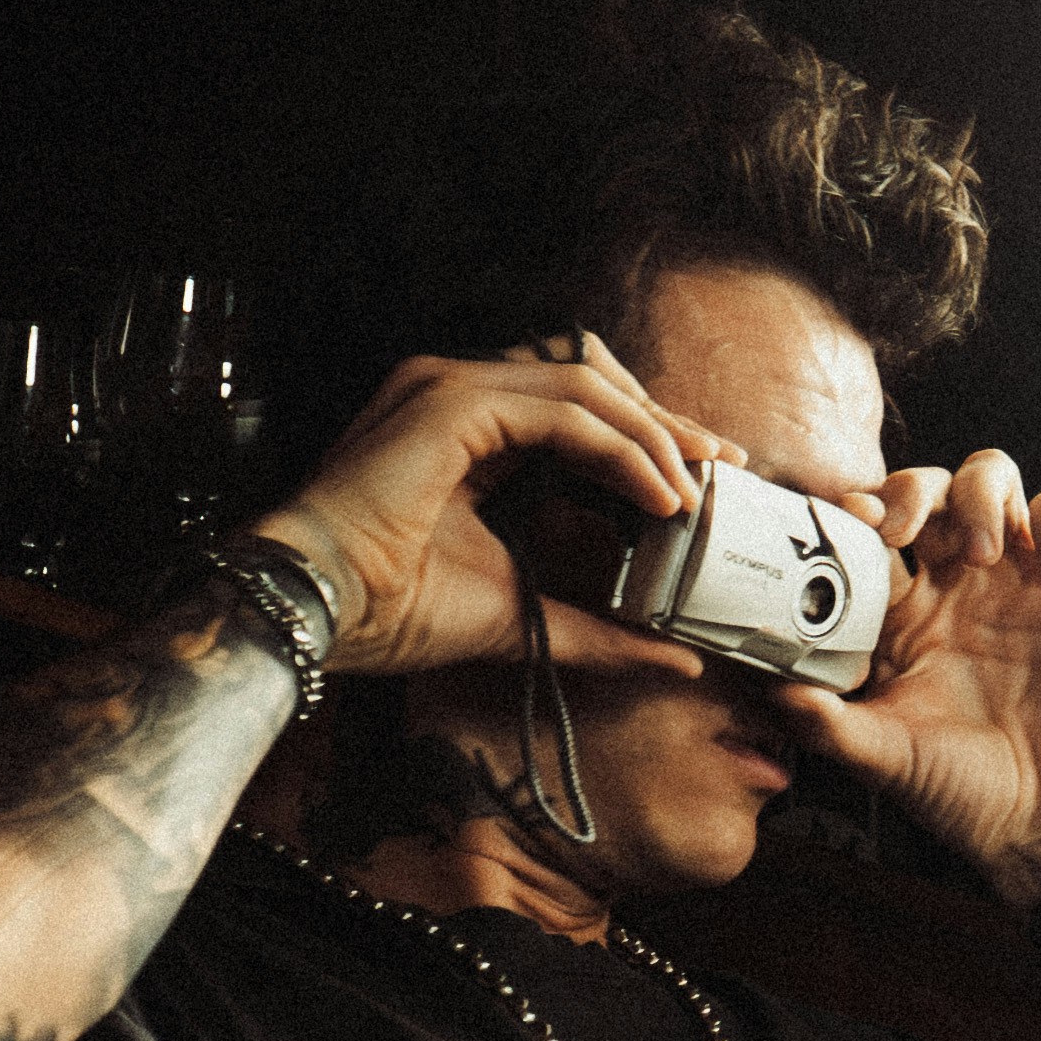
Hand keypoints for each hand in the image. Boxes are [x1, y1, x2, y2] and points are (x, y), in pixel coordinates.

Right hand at [249, 342, 729, 680]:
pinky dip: (622, 448)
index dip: (646, 437)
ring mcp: (450, 388)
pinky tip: (656, 494)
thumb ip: (599, 631)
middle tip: (721, 466)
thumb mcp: (523, 616)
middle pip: (590, 383)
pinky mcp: (451, 403)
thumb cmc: (392, 612)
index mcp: (467, 432)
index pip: (577, 411)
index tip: (704, 478)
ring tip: (692, 490)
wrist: (319, 612)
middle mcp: (457, 394)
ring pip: (586, 387)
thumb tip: (677, 658)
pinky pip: (564, 412)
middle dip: (663, 423)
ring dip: (651, 435)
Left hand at [774, 450, 1040, 904]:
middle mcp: (955, 585)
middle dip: (911, 489)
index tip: (850, 524)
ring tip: (983, 551)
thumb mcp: (879, 756)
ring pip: (992, 476)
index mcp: (901, 616)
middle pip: (925, 488)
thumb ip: (822, 721)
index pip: (867, 532)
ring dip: (981, 494)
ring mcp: (1016, 576)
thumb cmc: (965, 790)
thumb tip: (769, 686)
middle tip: (906, 527)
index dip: (855, 513)